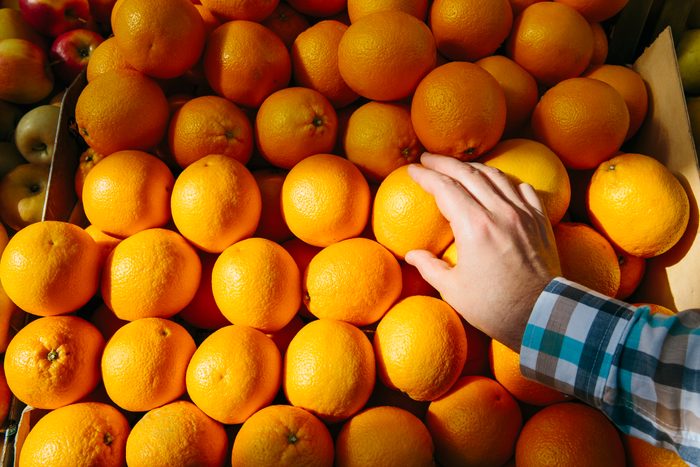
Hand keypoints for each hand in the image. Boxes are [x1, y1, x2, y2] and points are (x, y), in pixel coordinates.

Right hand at [405, 153, 560, 350]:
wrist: (543, 314)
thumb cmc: (495, 306)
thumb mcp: (454, 290)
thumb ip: (430, 267)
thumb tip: (412, 255)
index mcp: (474, 227)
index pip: (445, 188)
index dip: (426, 176)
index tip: (413, 170)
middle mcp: (499, 212)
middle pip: (468, 174)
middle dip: (444, 162)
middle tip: (428, 158)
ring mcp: (523, 213)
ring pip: (496, 176)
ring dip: (474, 167)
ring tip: (459, 167)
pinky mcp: (540, 220)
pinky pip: (523, 189)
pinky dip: (506, 181)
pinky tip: (499, 183)